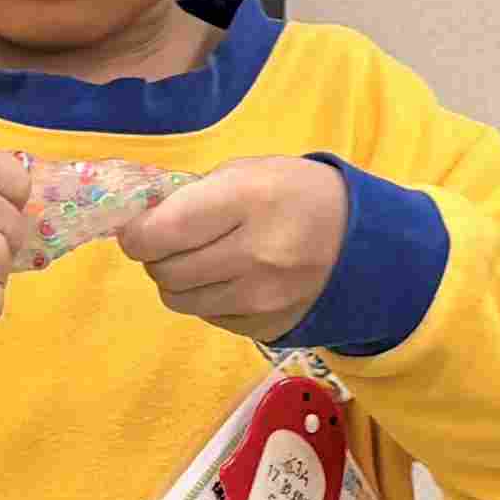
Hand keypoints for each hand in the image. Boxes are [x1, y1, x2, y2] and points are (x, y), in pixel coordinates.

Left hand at [122, 157, 351, 345]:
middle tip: (174, 241)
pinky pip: (208, 316)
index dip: (136, 233)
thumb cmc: (295, 194)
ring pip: (179, 300)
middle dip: (157, 255)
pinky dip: (207, 299)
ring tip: (203, 260)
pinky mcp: (265, 328)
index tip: (138, 228)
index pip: (161, 232)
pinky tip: (232, 279)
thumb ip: (193, 194)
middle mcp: (254, 255)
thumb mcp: (248, 172)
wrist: (363, 242)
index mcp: (247, 201)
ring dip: (179, 280)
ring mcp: (261, 299)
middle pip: (164, 271)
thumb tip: (140, 220)